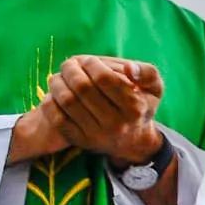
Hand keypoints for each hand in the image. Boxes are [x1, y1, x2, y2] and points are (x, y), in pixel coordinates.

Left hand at [7, 55, 165, 166]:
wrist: (132, 143)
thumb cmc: (139, 107)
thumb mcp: (154, 89)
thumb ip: (147, 73)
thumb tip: (129, 69)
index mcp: (134, 108)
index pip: (104, 78)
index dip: (91, 64)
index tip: (88, 61)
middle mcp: (116, 124)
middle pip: (83, 87)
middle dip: (71, 69)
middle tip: (69, 64)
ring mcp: (96, 135)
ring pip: (67, 101)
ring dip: (57, 83)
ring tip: (59, 76)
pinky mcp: (80, 141)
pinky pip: (57, 118)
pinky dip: (51, 101)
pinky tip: (55, 94)